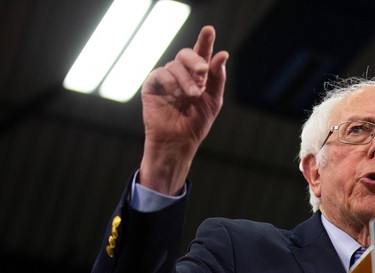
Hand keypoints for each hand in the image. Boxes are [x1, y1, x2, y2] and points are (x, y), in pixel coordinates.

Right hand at [139, 25, 228, 194]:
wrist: (179, 141)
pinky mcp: (152, 85)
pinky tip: (176, 94)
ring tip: (192, 95)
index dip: (205, 41)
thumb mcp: (213, 100)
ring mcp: (166, 78)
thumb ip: (217, 77)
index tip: (209, 30)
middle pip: (187, 54)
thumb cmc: (197, 122)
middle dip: (196, 60)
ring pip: (175, 65)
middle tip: (203, 71)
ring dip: (186, 80)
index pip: (201, 53)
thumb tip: (222, 54)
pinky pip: (161, 74)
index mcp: (197, 75)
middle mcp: (181, 73)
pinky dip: (170, 82)